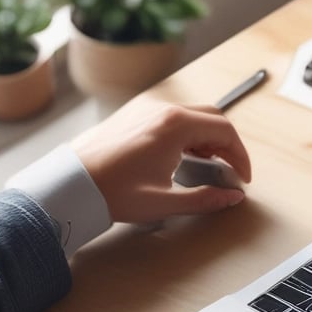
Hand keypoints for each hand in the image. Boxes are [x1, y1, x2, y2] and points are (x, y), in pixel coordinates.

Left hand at [71, 96, 251, 223]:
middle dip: (228, 144)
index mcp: (175, 126)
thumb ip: (206, 199)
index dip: (240, 156)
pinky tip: (184, 157)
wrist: (69, 183)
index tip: (242, 177)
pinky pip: (172, 118)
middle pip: (212, 118)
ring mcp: (146, 110)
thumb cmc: (111, 191)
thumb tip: (232, 197)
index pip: (225, 131)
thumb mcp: (164, 201)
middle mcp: (162, 110)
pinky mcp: (134, 116)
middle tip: (231, 170)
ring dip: (208, 138)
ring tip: (209, 166)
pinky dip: (188, 134)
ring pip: (193, 116)